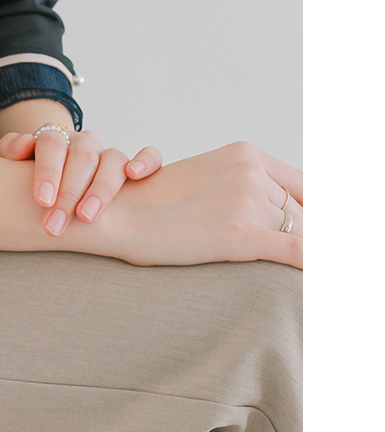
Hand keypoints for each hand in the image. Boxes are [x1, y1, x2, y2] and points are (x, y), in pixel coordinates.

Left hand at [0, 117, 161, 236]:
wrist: (57, 181)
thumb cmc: (35, 179)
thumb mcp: (15, 164)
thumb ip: (12, 149)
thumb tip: (23, 145)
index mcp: (55, 139)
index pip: (51, 144)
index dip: (48, 171)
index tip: (42, 201)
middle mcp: (84, 144)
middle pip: (82, 157)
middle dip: (69, 193)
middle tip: (55, 225)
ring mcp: (109, 155)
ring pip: (113, 160)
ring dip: (101, 189)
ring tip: (87, 217)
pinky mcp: (133, 166)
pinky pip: (151, 156)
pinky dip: (146, 161)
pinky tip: (135, 175)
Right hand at [52, 140, 302, 272]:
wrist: (117, 216)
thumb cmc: (157, 206)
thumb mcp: (208, 179)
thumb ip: (246, 188)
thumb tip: (282, 214)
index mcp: (247, 155)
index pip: (304, 187)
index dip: (313, 213)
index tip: (312, 231)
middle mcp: (252, 173)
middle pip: (304, 213)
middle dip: (305, 236)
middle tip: (301, 254)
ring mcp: (248, 203)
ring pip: (301, 233)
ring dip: (299, 251)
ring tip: (296, 267)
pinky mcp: (241, 236)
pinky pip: (296, 251)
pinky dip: (309, 264)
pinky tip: (313, 275)